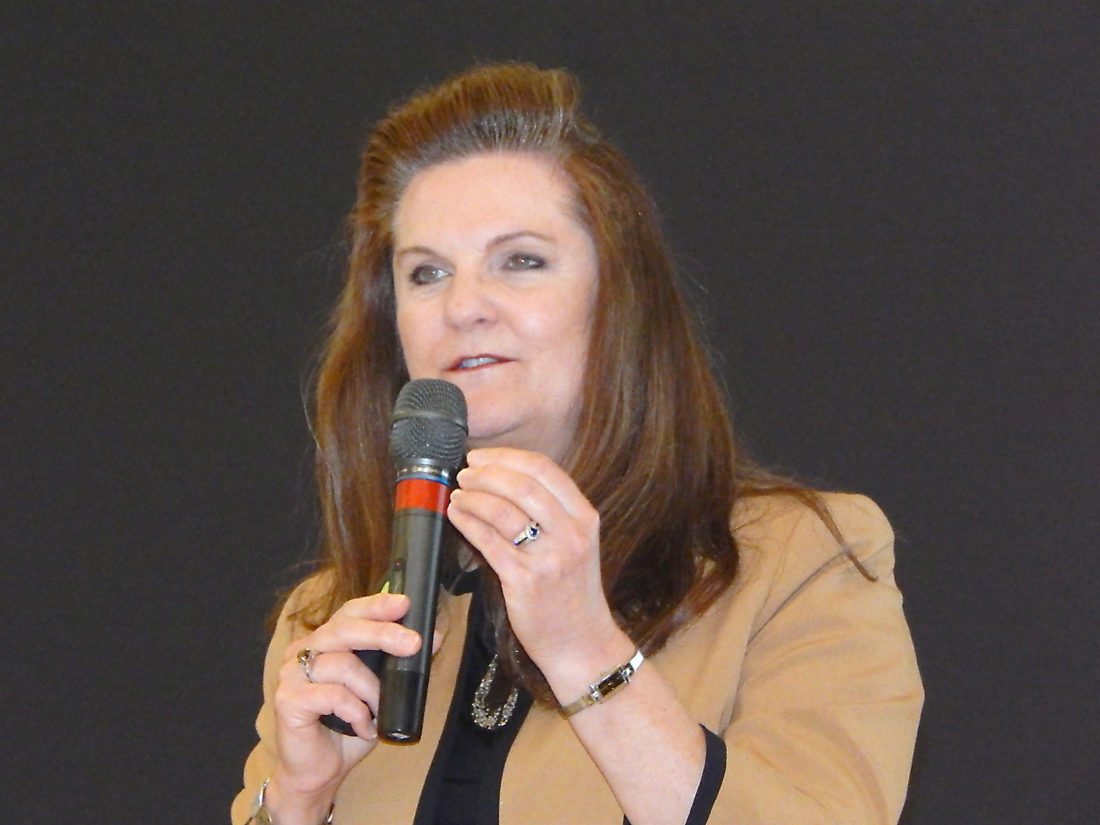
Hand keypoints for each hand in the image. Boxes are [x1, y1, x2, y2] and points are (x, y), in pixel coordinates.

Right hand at [266, 593, 438, 816]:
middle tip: (413, 644)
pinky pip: (332, 695)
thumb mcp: (382, 693)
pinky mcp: (288, 699)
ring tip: (378, 711)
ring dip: (371, 690)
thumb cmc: (348, 729)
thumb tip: (434, 636)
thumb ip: (400, 665)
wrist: (319, 772)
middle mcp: (304, 651)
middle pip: (344, 629)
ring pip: (342, 664)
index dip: (376, 606)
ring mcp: (292, 674)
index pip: (349, 613)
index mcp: (325, 643)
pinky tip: (362, 727)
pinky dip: (355, 712)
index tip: (404, 604)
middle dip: (383, 634)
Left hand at [446, 448, 629, 688]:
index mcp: (585, 517)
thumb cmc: (572, 593)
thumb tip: (505, 478)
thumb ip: (552, 512)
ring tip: (457, 494)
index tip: (482, 457)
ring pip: (503, 511)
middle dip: (486, 473)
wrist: (582, 643)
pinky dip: (468, 522)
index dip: (507, 457)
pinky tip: (456, 515)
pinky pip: (489, 541)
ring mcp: (549, 557)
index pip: (545, 469)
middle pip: (523, 484)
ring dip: (473, 496)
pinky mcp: (525, 580)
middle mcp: (571, 533)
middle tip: (465, 473)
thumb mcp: (576, 544)